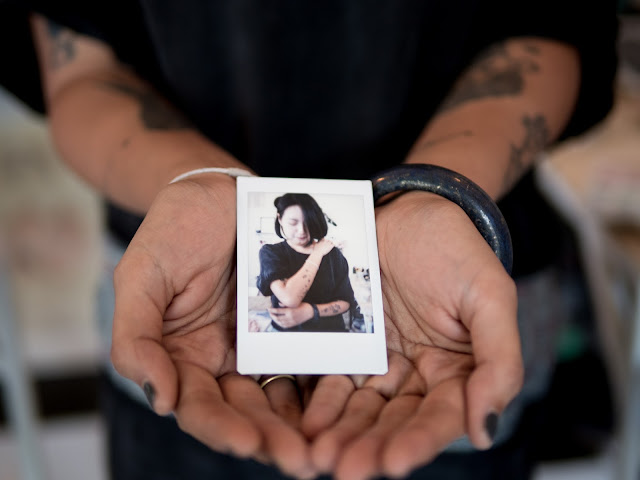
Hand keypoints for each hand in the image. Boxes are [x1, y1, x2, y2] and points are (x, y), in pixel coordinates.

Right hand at [109, 176, 314, 477]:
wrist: (218, 192)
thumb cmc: (172, 231)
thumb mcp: (140, 278)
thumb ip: (137, 337)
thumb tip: (159, 399)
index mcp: (179, 358)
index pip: (197, 406)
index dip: (220, 427)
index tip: (249, 444)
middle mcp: (218, 361)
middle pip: (243, 411)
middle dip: (268, 439)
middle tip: (300, 463)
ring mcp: (255, 346)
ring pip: (277, 395)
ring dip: (298, 424)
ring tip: (322, 449)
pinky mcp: (287, 326)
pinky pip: (305, 358)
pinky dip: (318, 384)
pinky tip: (340, 405)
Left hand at [268, 303, 313, 328]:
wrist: (310, 312)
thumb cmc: (303, 306)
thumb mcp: (295, 303)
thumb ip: (285, 304)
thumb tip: (278, 304)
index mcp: (289, 311)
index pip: (277, 311)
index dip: (272, 310)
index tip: (268, 308)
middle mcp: (289, 317)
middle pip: (277, 318)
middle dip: (272, 315)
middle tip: (270, 312)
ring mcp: (291, 322)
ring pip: (280, 323)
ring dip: (275, 320)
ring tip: (273, 316)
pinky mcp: (293, 324)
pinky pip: (284, 326)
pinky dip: (280, 324)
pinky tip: (278, 321)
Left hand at [299, 191, 523, 479]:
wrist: (412, 210)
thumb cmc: (457, 249)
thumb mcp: (490, 298)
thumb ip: (498, 362)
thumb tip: (485, 430)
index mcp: (458, 371)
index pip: (440, 417)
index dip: (419, 441)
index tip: (396, 463)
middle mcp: (417, 375)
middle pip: (394, 421)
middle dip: (370, 447)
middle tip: (344, 470)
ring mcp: (380, 362)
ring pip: (360, 409)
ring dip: (341, 435)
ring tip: (319, 457)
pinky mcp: (348, 345)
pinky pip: (333, 379)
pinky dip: (321, 403)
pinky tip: (307, 423)